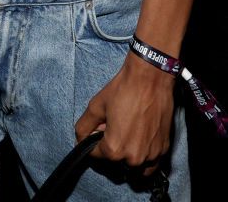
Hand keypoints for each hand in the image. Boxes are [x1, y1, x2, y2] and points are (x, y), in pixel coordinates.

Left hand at [75, 52, 174, 171]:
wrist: (150, 79)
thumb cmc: (124, 90)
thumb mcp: (96, 106)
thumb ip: (84, 127)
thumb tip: (80, 139)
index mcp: (115, 149)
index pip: (96, 155)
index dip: (93, 142)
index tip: (97, 131)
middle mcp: (134, 158)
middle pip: (115, 160)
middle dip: (110, 145)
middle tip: (112, 126)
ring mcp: (151, 155)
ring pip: (134, 165)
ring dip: (128, 155)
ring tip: (126, 133)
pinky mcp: (164, 149)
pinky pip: (151, 162)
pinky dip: (144, 156)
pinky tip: (140, 137)